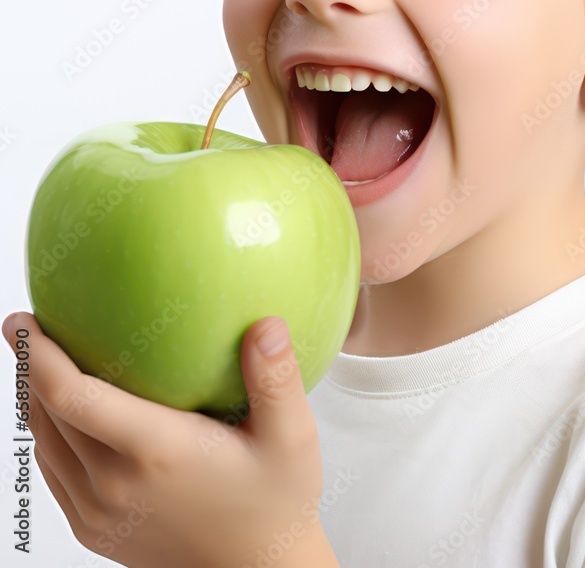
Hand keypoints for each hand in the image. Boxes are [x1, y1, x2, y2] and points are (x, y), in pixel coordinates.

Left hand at [2, 310, 335, 567]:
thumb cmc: (275, 501)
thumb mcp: (291, 437)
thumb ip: (276, 379)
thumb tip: (266, 325)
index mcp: (156, 450)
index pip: (72, 396)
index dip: (37, 356)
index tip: (22, 321)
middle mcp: (116, 484)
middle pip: (47, 416)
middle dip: (30, 366)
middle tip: (27, 325)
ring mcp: (99, 512)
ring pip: (44, 445)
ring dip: (35, 400)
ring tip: (39, 359)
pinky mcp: (95, 530)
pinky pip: (56, 473)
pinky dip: (48, 435)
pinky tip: (65, 411)